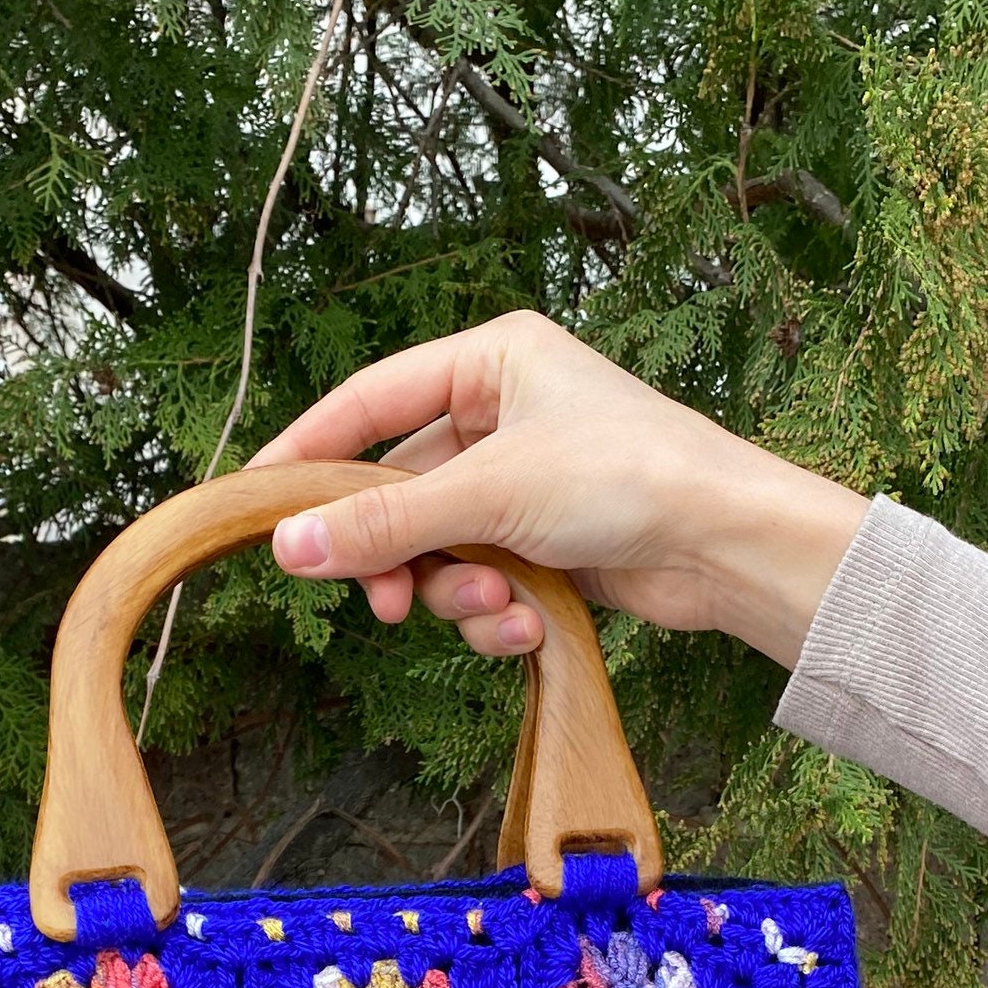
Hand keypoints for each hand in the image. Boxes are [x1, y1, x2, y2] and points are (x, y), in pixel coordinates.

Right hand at [247, 309, 868, 670]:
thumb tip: (287, 547)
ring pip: (439, 549)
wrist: (729, 545)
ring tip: (498, 607)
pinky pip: (483, 583)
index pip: (368, 400)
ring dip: (456, 593)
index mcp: (492, 362)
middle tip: (384, 601)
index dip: (310, 452)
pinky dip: (496, 613)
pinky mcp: (547, 546)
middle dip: (399, 554)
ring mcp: (524, 485)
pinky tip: (529, 625)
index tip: (258, 503)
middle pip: (399, 491)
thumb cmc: (631, 477)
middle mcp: (504, 415)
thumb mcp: (491, 493)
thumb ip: (384, 522)